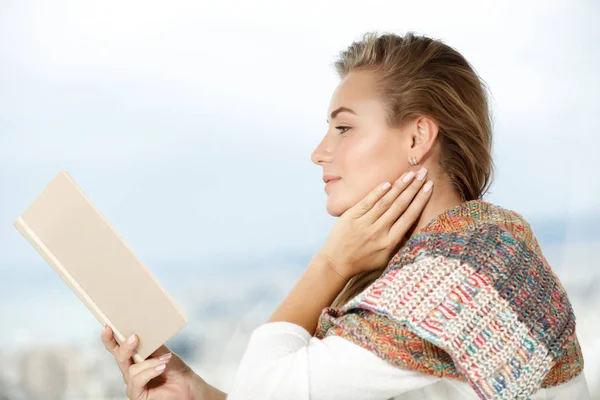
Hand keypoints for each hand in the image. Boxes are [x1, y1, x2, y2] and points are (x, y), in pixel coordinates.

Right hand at [101, 325, 205, 399]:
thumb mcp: (161, 351)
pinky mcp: (137, 394)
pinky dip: (150, 372)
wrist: (187, 384)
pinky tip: (161, 368)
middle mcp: (130, 371)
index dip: (110, 338)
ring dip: (150, 362)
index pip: (117, 347)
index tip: (108, 327)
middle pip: (119, 357)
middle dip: (125, 347)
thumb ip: (149, 343)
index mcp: (133, 358)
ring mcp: (133, 383)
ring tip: (165, 359)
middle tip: (134, 338)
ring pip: (132, 369)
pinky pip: (137, 380)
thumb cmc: (174, 367)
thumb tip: (141, 330)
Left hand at [317, 168, 432, 278]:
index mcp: (390, 242)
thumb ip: (398, 244)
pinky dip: (378, 192)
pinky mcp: (351, 217)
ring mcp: (364, 223)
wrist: (336, 263)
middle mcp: (379, 231)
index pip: (409, 217)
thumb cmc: (362, 262)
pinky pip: (367, 202)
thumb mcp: (385, 259)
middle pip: (400, 205)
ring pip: (385, 201)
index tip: (429, 187)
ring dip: (399, 186)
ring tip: (410, 174)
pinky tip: (388, 183)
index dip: (420, 200)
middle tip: (423, 173)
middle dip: (413, 188)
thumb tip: (412, 228)